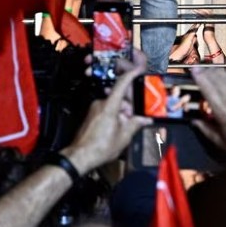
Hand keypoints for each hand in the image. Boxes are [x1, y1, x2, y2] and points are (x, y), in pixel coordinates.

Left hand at [62, 51, 152, 171]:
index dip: (131, 75)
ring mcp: (94, 109)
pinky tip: (116, 129)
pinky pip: (106, 111)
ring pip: (113, 105)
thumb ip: (135, 124)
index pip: (121, 84)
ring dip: (121, 113)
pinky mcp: (91, 116)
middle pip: (119, 98)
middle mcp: (100, 104)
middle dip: (129, 106)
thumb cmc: (100, 147)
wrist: (79, 157)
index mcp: (109, 106)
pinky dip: (113, 116)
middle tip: (135, 118)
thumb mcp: (124, 136)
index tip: (138, 70)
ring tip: (125, 127)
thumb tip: (145, 120)